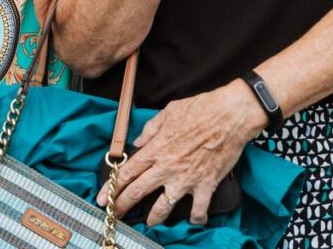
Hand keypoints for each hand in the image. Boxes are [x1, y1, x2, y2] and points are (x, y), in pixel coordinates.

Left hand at [97, 82, 264, 226]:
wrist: (230, 115)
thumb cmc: (201, 108)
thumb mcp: (169, 111)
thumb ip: (151, 129)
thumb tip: (138, 143)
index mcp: (157, 147)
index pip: (128, 171)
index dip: (112, 186)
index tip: (103, 197)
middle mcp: (168, 166)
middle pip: (138, 191)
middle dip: (122, 205)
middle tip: (114, 214)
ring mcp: (186, 179)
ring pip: (163, 207)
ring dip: (154, 218)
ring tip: (150, 223)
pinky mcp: (206, 185)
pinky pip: (198, 210)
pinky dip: (196, 218)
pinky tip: (193, 220)